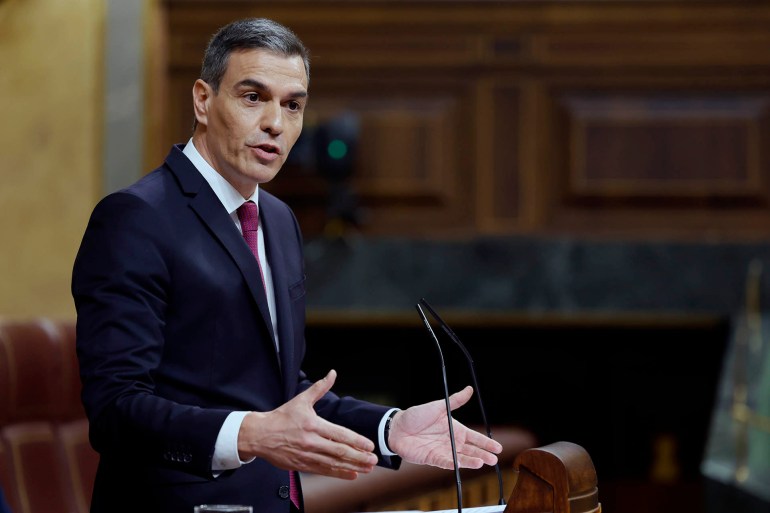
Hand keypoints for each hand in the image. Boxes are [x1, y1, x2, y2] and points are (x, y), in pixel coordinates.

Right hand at [237, 369, 377, 479]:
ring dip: (352, 466)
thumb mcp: (301, 400)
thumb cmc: (281, 417)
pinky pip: (323, 470)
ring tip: (366, 468)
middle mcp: (310, 441)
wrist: (259, 435)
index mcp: (312, 424)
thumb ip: (320, 388)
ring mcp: (306, 455)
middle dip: (358, 457)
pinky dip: (338, 473)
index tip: (369, 445)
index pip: (339, 434)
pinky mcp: (301, 465)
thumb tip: (332, 373)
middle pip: (339, 451)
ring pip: (333, 463)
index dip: (356, 441)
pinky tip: (351, 474)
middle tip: (373, 460)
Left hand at [388, 386, 502, 469]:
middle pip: (470, 450)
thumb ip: (455, 400)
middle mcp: (451, 442)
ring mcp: (443, 451)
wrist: (397, 427)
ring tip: (482, 462)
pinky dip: (453, 463)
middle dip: (483, 454)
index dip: (486, 443)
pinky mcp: (432, 458)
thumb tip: (470, 389)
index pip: (474, 437)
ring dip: (471, 461)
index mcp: (455, 429)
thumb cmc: (417, 415)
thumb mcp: (438, 406)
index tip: (498, 448)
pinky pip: (444, 462)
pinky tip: (460, 464)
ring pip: (460, 458)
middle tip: (494, 460)